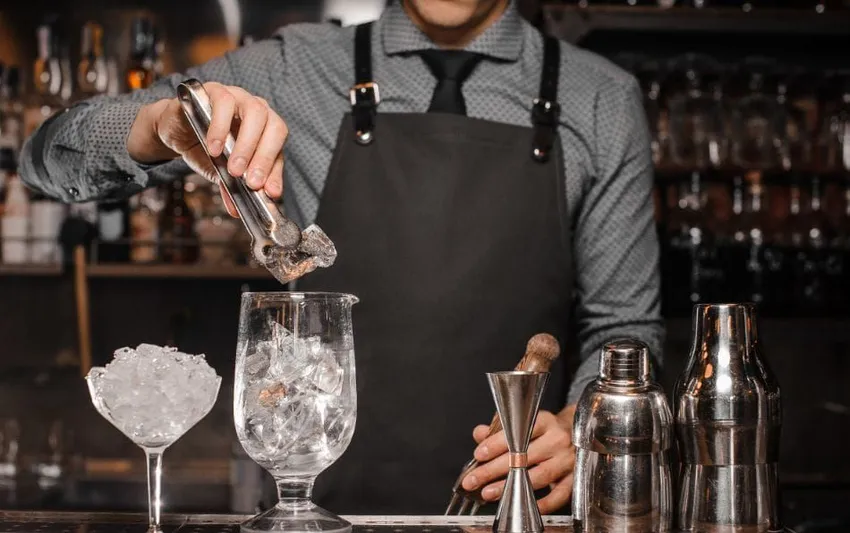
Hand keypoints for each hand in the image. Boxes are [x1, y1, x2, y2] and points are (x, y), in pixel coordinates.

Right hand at [127, 82, 287, 216]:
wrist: (176, 131)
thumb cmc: (205, 148)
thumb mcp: (221, 172)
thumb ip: (232, 187)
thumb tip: (236, 211)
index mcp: (266, 130)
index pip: (280, 148)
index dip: (275, 170)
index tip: (269, 192)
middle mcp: (258, 111)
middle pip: (275, 127)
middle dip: (264, 157)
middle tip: (250, 182)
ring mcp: (239, 97)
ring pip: (255, 111)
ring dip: (246, 144)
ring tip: (232, 168)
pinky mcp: (215, 90)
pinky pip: (224, 102)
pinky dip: (221, 127)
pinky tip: (214, 148)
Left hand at [462, 405, 576, 513]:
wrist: (577, 434)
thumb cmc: (545, 430)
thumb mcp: (525, 423)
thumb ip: (500, 428)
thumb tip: (479, 434)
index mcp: (544, 422)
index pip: (518, 432)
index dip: (496, 444)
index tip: (479, 454)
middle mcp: (557, 440)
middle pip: (524, 456)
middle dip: (494, 470)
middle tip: (474, 479)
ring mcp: (568, 460)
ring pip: (538, 476)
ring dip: (510, 486)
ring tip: (489, 493)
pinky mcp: (574, 478)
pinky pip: (558, 495)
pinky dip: (541, 503)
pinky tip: (520, 503)